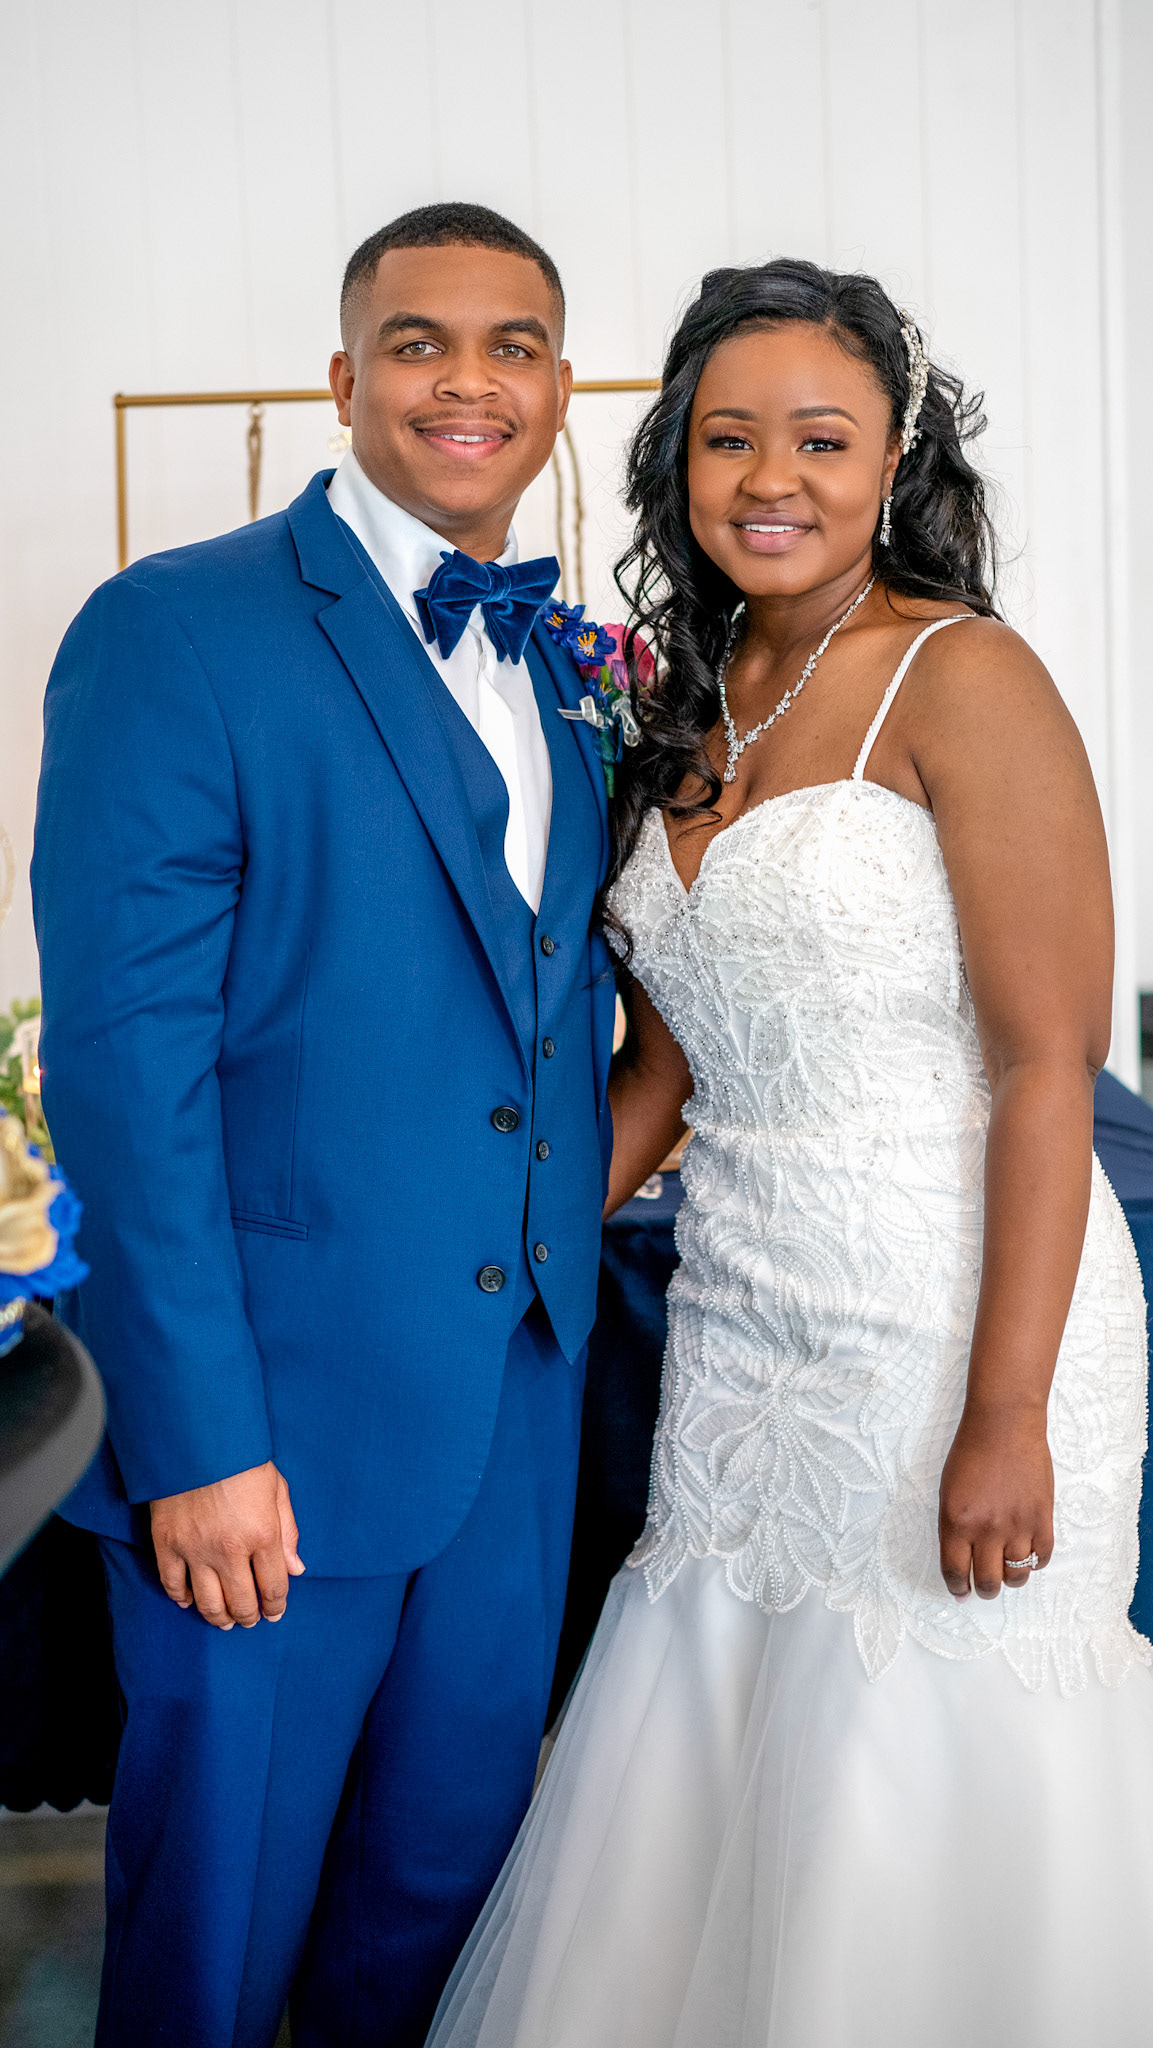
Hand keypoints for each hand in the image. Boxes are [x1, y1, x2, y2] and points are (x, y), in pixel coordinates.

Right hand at [151, 1460, 304, 1628]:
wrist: (195, 1435)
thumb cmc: (241, 1458)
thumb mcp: (276, 1488)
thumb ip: (288, 1532)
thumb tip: (296, 1569)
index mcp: (263, 1534)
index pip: (274, 1586)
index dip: (276, 1605)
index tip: (275, 1612)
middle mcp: (229, 1549)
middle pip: (242, 1602)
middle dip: (250, 1617)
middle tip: (251, 1620)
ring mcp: (195, 1549)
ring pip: (208, 1602)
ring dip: (219, 1618)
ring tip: (225, 1621)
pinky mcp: (166, 1544)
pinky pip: (173, 1585)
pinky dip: (181, 1599)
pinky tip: (190, 1602)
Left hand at [938, 1404, 1053, 1599]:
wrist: (1004, 1426)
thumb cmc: (971, 1453)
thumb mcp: (947, 1493)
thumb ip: (953, 1530)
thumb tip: (961, 1565)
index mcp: (957, 1522)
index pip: (955, 1572)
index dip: (957, 1588)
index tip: (960, 1592)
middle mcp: (987, 1529)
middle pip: (988, 1582)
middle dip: (984, 1590)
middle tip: (985, 1586)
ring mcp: (1018, 1525)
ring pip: (1017, 1576)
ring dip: (1010, 1579)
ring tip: (1007, 1570)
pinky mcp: (1043, 1518)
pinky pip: (1043, 1558)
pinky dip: (1035, 1562)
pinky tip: (1027, 1553)